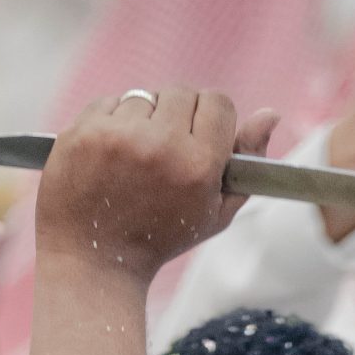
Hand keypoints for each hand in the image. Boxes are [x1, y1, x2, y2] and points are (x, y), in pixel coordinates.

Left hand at [36, 88, 278, 284]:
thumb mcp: (214, 212)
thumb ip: (246, 161)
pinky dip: (113, 123)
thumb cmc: (160, 239)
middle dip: (178, 117)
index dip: (212, 120)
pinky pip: (110, 102)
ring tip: (136, 158)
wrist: (95, 261)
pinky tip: (111, 156)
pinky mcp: (83, 131)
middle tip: (166, 152)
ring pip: (144, 96)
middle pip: (182, 93)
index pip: (218, 103)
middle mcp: (159, 144)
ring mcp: (117, 136)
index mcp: (198, 165)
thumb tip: (270, 113)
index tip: (201, 138)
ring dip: (143, 120)